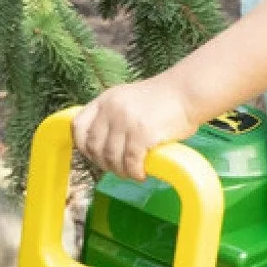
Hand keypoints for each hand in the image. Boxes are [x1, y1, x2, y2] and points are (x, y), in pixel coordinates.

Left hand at [73, 76, 198, 181]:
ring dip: (121, 171)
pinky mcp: (142, 133)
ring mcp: (125, 121)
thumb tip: (102, 147)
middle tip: (119, 168)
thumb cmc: (163, 100)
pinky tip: (142, 173)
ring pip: (111, 157)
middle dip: (104, 163)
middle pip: (94, 147)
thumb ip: (113, 116)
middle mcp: (111, 109)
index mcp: (106, 100)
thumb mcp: (129, 100)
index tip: (95, 155)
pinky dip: (134, 172)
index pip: (78, 126)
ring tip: (132, 172)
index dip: (82, 145)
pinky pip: (130, 162)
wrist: (187, 93)